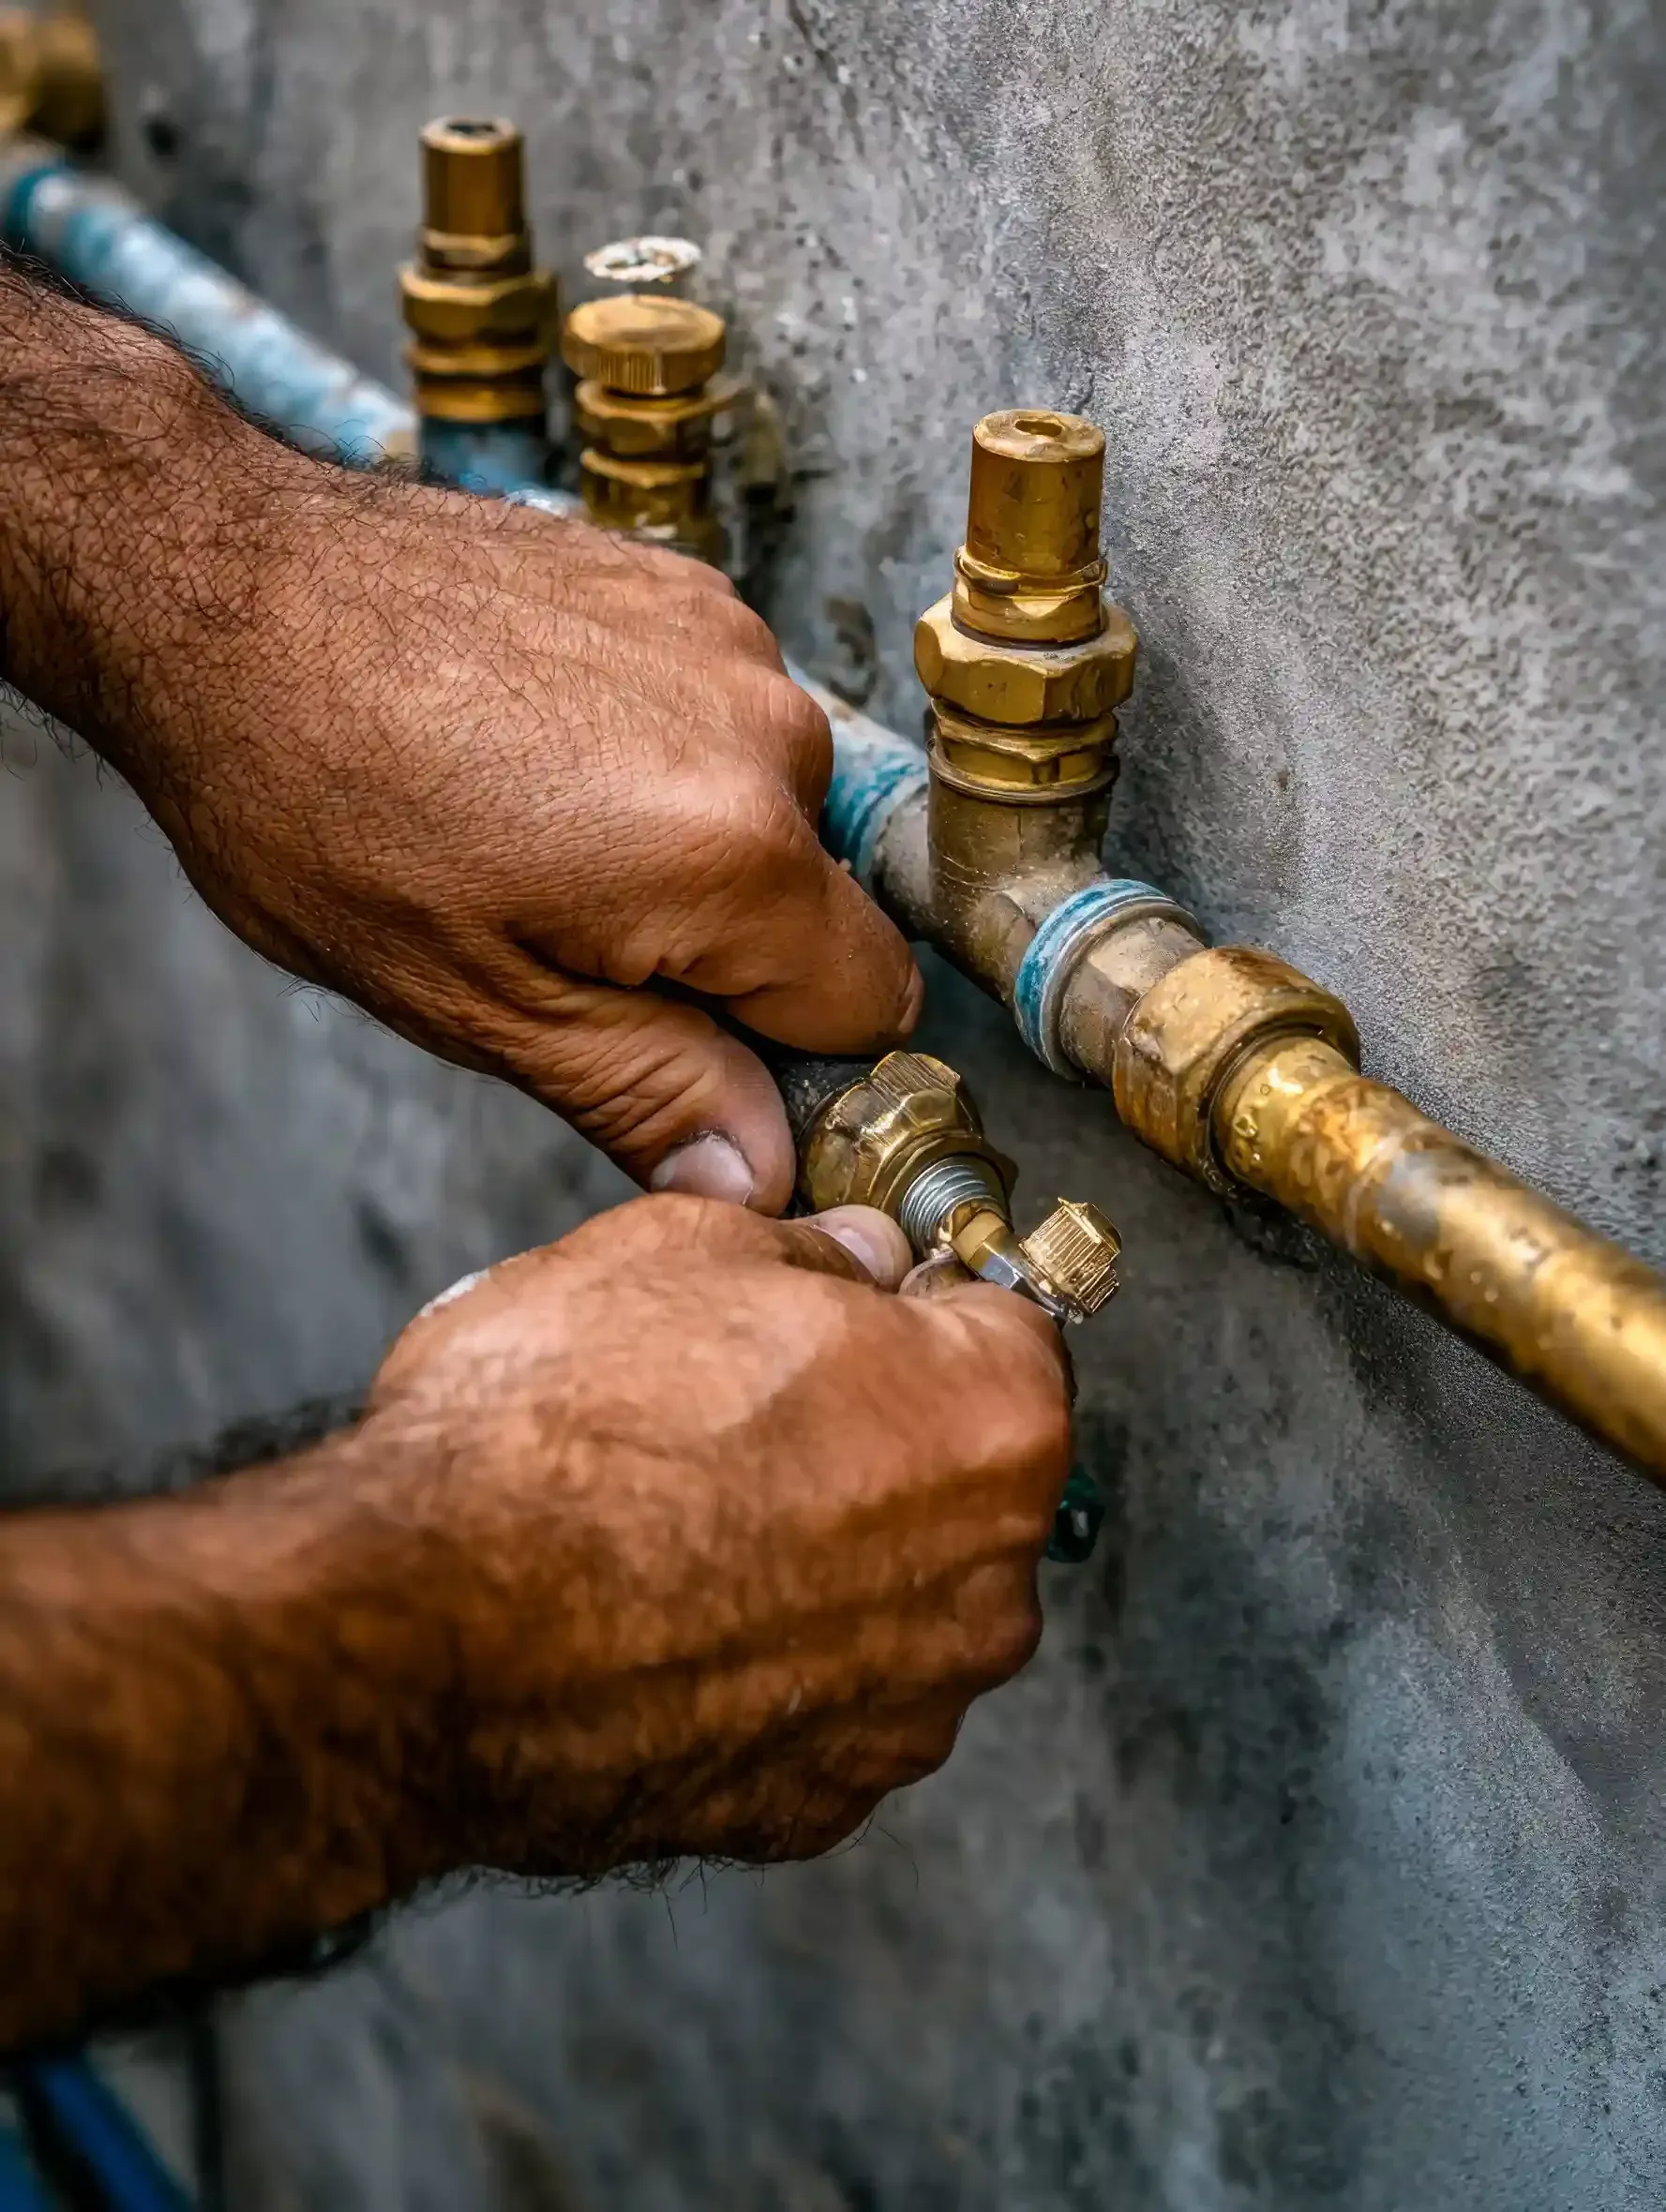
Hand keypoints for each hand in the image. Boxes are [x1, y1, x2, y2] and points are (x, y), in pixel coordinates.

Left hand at [0, 289, 918, 1210]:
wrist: (221, 589)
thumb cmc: (316, 796)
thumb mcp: (476, 1004)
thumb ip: (647, 1095)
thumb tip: (757, 1175)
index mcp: (736, 853)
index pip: (871, 1011)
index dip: (781, 1058)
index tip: (683, 1053)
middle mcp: (768, 730)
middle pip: (821, 910)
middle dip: (720, 950)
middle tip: (559, 935)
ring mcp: (728, 641)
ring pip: (770, 815)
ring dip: (686, 849)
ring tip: (530, 827)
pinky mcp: (682, 588)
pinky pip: (722, 723)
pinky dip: (656, 756)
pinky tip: (535, 750)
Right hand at [0, 1190, 1069, 2046]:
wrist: (412, 1632)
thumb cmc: (547, 1439)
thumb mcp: (680, 1247)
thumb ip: (808, 1248)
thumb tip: (846, 1258)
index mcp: (988, 1423)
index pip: (1005, 1330)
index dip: (912, 1305)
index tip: (855, 1307)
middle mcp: (984, 1585)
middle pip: (958, 1476)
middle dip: (873, 1435)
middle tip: (740, 1404)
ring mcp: (902, 1712)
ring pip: (891, 1598)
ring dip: (819, 1556)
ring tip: (677, 1515)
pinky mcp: (811, 1803)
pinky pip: (817, 1700)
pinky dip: (761, 1661)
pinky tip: (662, 1615)